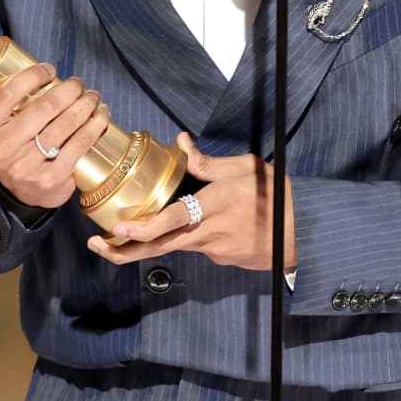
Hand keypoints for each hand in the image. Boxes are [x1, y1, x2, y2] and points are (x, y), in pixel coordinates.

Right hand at [0, 62, 108, 209]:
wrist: (18, 192)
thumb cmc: (7, 144)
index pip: (8, 94)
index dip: (33, 76)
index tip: (50, 69)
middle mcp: (0, 150)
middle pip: (44, 108)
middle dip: (70, 89)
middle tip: (80, 83)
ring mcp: (26, 168)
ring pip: (66, 125)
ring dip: (87, 104)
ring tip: (94, 96)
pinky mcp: (51, 180)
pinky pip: (79, 145)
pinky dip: (95, 126)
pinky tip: (102, 115)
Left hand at [86, 133, 295, 270]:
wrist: (303, 232)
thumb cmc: (277, 196)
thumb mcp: (246, 168)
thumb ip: (209, 161)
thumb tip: (181, 142)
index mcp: (213, 206)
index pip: (171, 222)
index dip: (142, 228)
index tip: (117, 229)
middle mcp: (208, 233)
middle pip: (158, 247)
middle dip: (123, 250)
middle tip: (96, 245)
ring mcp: (214, 250)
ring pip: (173, 247)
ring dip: (148, 242)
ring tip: (124, 234)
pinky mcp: (220, 259)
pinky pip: (195, 246)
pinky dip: (183, 238)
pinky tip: (185, 227)